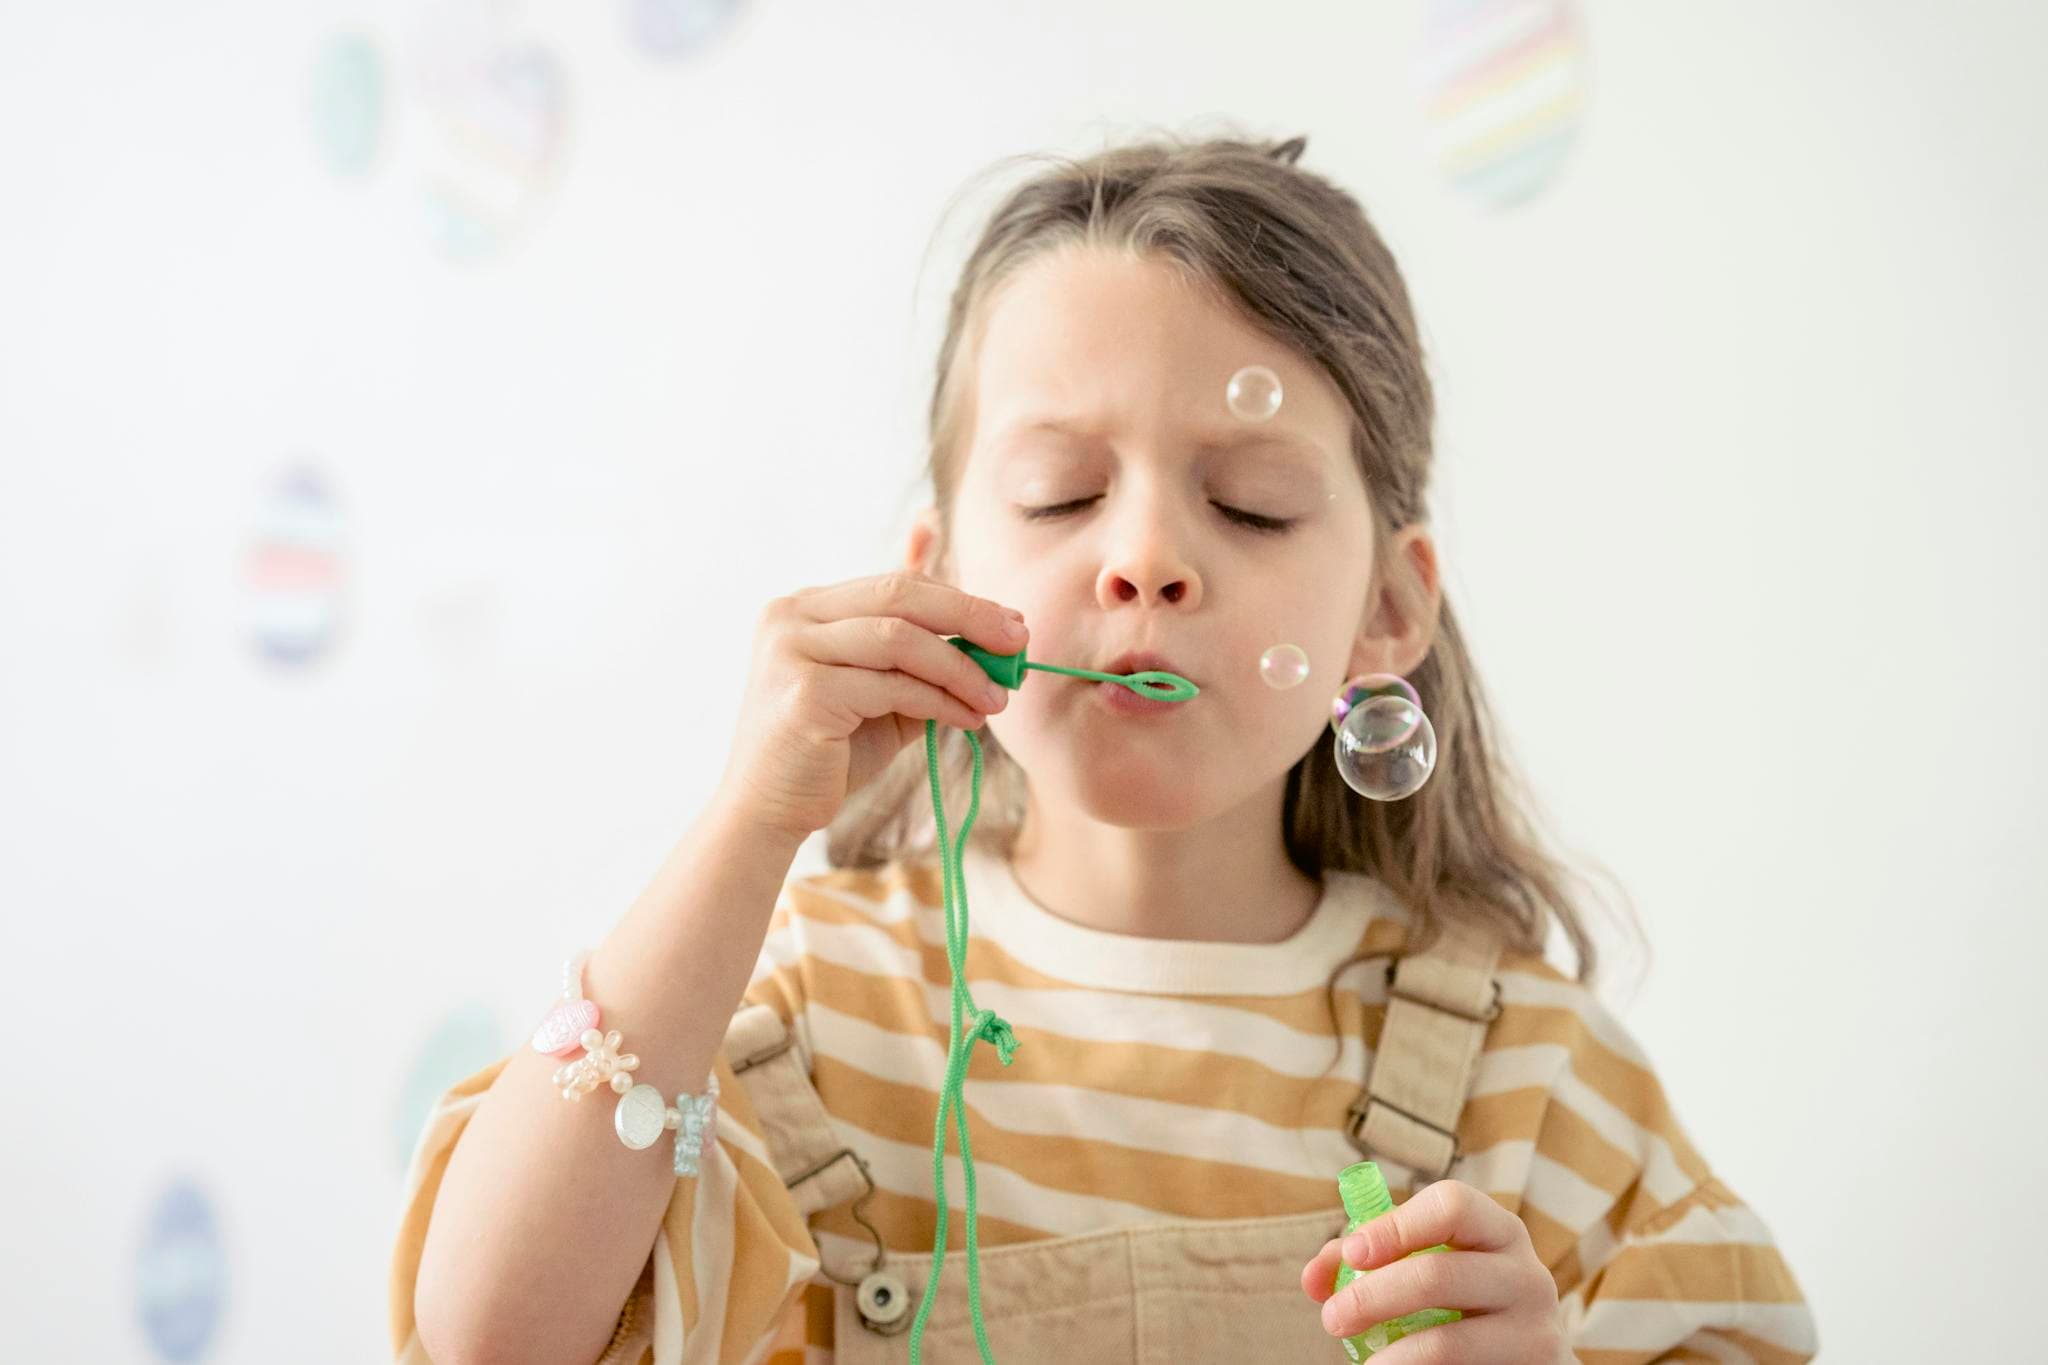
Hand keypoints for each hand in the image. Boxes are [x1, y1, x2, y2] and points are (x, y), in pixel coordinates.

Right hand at [713, 571, 1028, 841]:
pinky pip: (892, 686)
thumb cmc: (830, 753)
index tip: (1010, 623)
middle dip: (970, 616)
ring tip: (997, 697)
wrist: (770, 812)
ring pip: (900, 638)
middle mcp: (791, 616)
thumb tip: (994, 630)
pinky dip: (940, 701)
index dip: (959, 599)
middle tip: (1019, 642)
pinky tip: (967, 718)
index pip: (896, 584)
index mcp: (806, 606)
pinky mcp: (804, 692)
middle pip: (900, 596)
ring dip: (961, 667)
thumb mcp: (881, 693)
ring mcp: (792, 650)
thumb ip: (922, 658)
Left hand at [1300, 1179, 1569, 1363]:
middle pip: (1438, 1275)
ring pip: (1448, 1344)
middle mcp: (1526, 1275)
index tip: (1353, 1254)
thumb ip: (1368, 1260)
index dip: (1395, 1226)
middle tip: (1332, 1318)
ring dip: (1392, 1357)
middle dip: (1372, 1297)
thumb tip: (1313, 1278)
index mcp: (1498, 1231)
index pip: (1452, 1205)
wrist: (1527, 1359)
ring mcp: (1535, 1333)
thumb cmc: (1463, 1302)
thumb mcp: (1430, 1267)